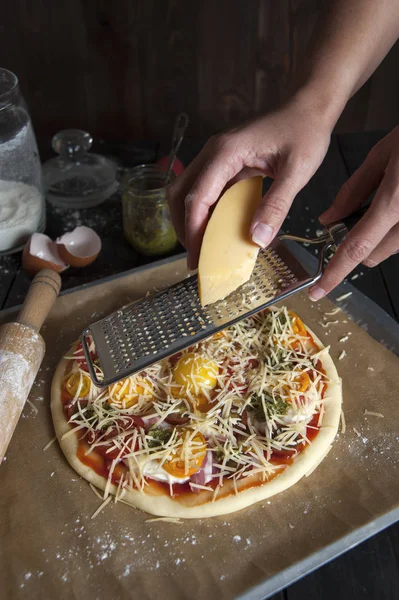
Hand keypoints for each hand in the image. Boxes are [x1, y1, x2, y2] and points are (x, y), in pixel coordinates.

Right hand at [168, 95, 333, 268]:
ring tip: (202, 247)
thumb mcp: (297, 171)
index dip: (193, 230)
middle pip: (180, 194)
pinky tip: (215, 230)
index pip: (197, 197)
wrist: (308, 107)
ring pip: (186, 192)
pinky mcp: (223, 163)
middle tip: (196, 257)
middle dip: (184, 227)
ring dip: (190, 220)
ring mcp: (216, 157)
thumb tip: (258, 239)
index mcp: (226, 153)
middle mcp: (213, 153)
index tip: (197, 257)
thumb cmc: (304, 132)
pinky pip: (204, 190)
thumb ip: (276, 205)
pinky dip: (204, 212)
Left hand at [310, 126, 398, 300]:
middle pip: (373, 255)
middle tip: (353, 219)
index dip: (334, 273)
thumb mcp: (383, 153)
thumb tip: (329, 219)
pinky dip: (396, 229)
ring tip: (387, 201)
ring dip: (379, 238)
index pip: (357, 248)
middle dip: (356, 247)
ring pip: (392, 248)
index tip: (318, 291)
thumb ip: (353, 191)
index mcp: (394, 202)